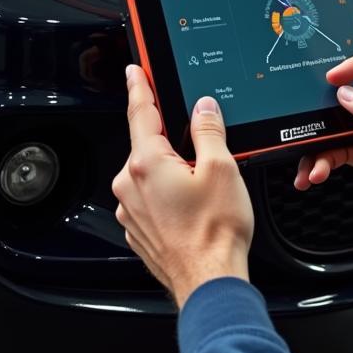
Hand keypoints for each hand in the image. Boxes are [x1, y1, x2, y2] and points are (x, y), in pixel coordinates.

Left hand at [112, 65, 252, 308]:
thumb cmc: (215, 232)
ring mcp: (132, 211)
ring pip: (152, 175)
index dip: (139, 87)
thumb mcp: (222, 168)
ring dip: (174, 172)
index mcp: (146, 164)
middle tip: (204, 150)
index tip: (135, 71)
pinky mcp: (139, 230)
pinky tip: (196, 208)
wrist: (209, 281)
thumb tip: (203, 108)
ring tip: (207, 190)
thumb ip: (209, 131)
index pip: (140, 113)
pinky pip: (153, 199)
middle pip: (150, 146)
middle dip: (174, 141)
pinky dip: (171, 195)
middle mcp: (130, 186)